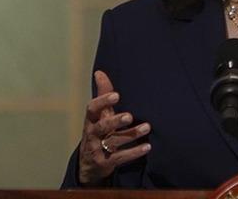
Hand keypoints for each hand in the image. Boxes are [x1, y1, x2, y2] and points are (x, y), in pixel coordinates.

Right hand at [78, 70, 151, 185]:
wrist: (89, 165)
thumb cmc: (98, 133)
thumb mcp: (98, 115)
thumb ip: (102, 94)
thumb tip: (99, 72)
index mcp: (91, 120)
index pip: (92, 109)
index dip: (102, 101)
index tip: (117, 94)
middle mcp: (92, 135)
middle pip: (101, 127)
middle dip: (115, 121)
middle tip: (130, 116)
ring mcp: (98, 150)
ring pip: (114, 142)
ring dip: (131, 134)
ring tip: (147, 127)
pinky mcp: (106, 163)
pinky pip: (121, 158)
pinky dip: (134, 152)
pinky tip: (148, 147)